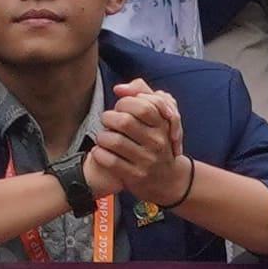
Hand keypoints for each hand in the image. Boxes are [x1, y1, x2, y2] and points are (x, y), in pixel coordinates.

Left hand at [75, 79, 193, 205]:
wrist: (168, 180)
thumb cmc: (156, 141)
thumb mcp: (158, 116)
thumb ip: (142, 93)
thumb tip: (119, 88)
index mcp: (163, 126)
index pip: (142, 106)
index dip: (125, 103)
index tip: (120, 108)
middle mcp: (157, 143)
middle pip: (125, 121)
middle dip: (109, 118)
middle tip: (106, 121)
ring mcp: (146, 161)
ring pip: (114, 141)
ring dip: (102, 136)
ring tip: (102, 137)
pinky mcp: (134, 176)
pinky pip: (109, 161)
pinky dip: (99, 153)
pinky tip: (100, 151)